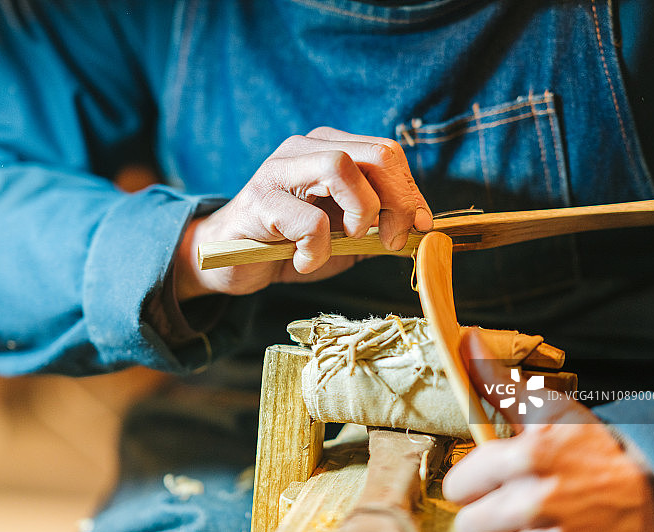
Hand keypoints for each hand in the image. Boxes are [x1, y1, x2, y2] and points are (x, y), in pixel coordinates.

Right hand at [176, 127, 431, 299]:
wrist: (231, 262)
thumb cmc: (290, 245)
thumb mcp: (344, 237)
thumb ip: (378, 227)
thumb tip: (423, 230)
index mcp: (330, 148)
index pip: (387, 154)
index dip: (411, 191)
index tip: (421, 228)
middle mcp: (305, 148)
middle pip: (375, 155)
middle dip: (397, 201)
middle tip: (390, 240)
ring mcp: (279, 170)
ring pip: (341, 167)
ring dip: (360, 214)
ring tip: (347, 241)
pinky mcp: (259, 201)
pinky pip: (309, 221)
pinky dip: (317, 251)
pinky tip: (302, 262)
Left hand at [442, 329, 653, 531]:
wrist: (653, 495)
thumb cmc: (596, 450)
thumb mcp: (550, 410)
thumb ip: (499, 384)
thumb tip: (469, 341)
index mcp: (526, 458)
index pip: (458, 486)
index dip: (470, 483)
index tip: (484, 480)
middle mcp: (535, 502)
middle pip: (469, 524)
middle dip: (483, 513)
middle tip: (505, 501)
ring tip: (532, 516)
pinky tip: (549, 529)